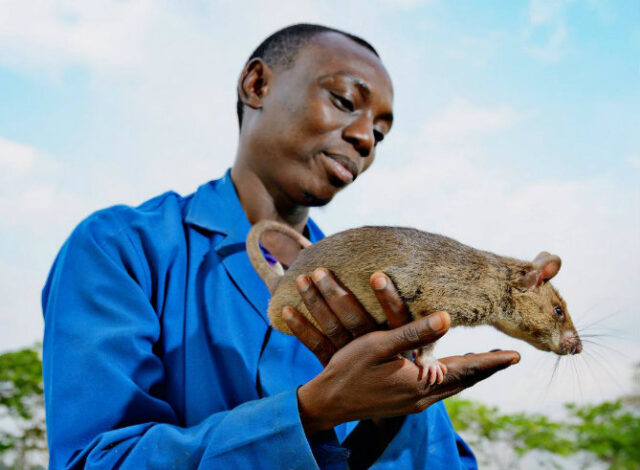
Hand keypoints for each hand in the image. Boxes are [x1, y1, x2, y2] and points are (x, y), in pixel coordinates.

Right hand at [283, 269, 519, 434]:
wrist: (327, 404)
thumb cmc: (349, 370)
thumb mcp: (378, 345)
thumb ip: (413, 333)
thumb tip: (448, 318)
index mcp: (421, 383)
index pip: (467, 370)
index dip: (490, 361)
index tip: (516, 355)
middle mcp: (423, 397)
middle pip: (464, 381)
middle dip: (484, 368)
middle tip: (504, 357)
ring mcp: (413, 404)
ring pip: (451, 387)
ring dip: (468, 373)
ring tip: (482, 362)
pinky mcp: (404, 404)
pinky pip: (438, 390)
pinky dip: (451, 378)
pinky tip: (447, 370)